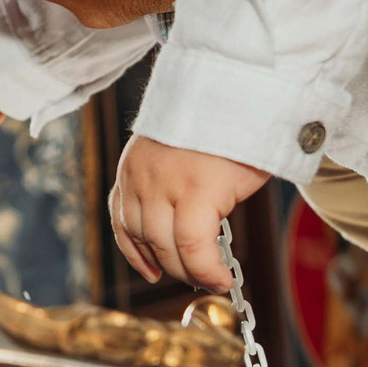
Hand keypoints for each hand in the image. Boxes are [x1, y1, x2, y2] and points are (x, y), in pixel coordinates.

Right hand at [109, 135, 268, 289]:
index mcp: (197, 184)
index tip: (224, 281)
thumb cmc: (241, 133)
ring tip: (183, 270)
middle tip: (208, 278)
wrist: (216, 85)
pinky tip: (148, 266)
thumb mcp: (248, 177)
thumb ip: (223, 215)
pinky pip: (120, 218)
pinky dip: (131, 245)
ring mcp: (138, 176)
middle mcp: (160, 182)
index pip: (192, 247)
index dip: (208, 273)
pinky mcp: (126, 171)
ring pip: (138, 235)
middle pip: (164, 246)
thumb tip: (212, 255)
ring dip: (160, 260)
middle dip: (188, 271)